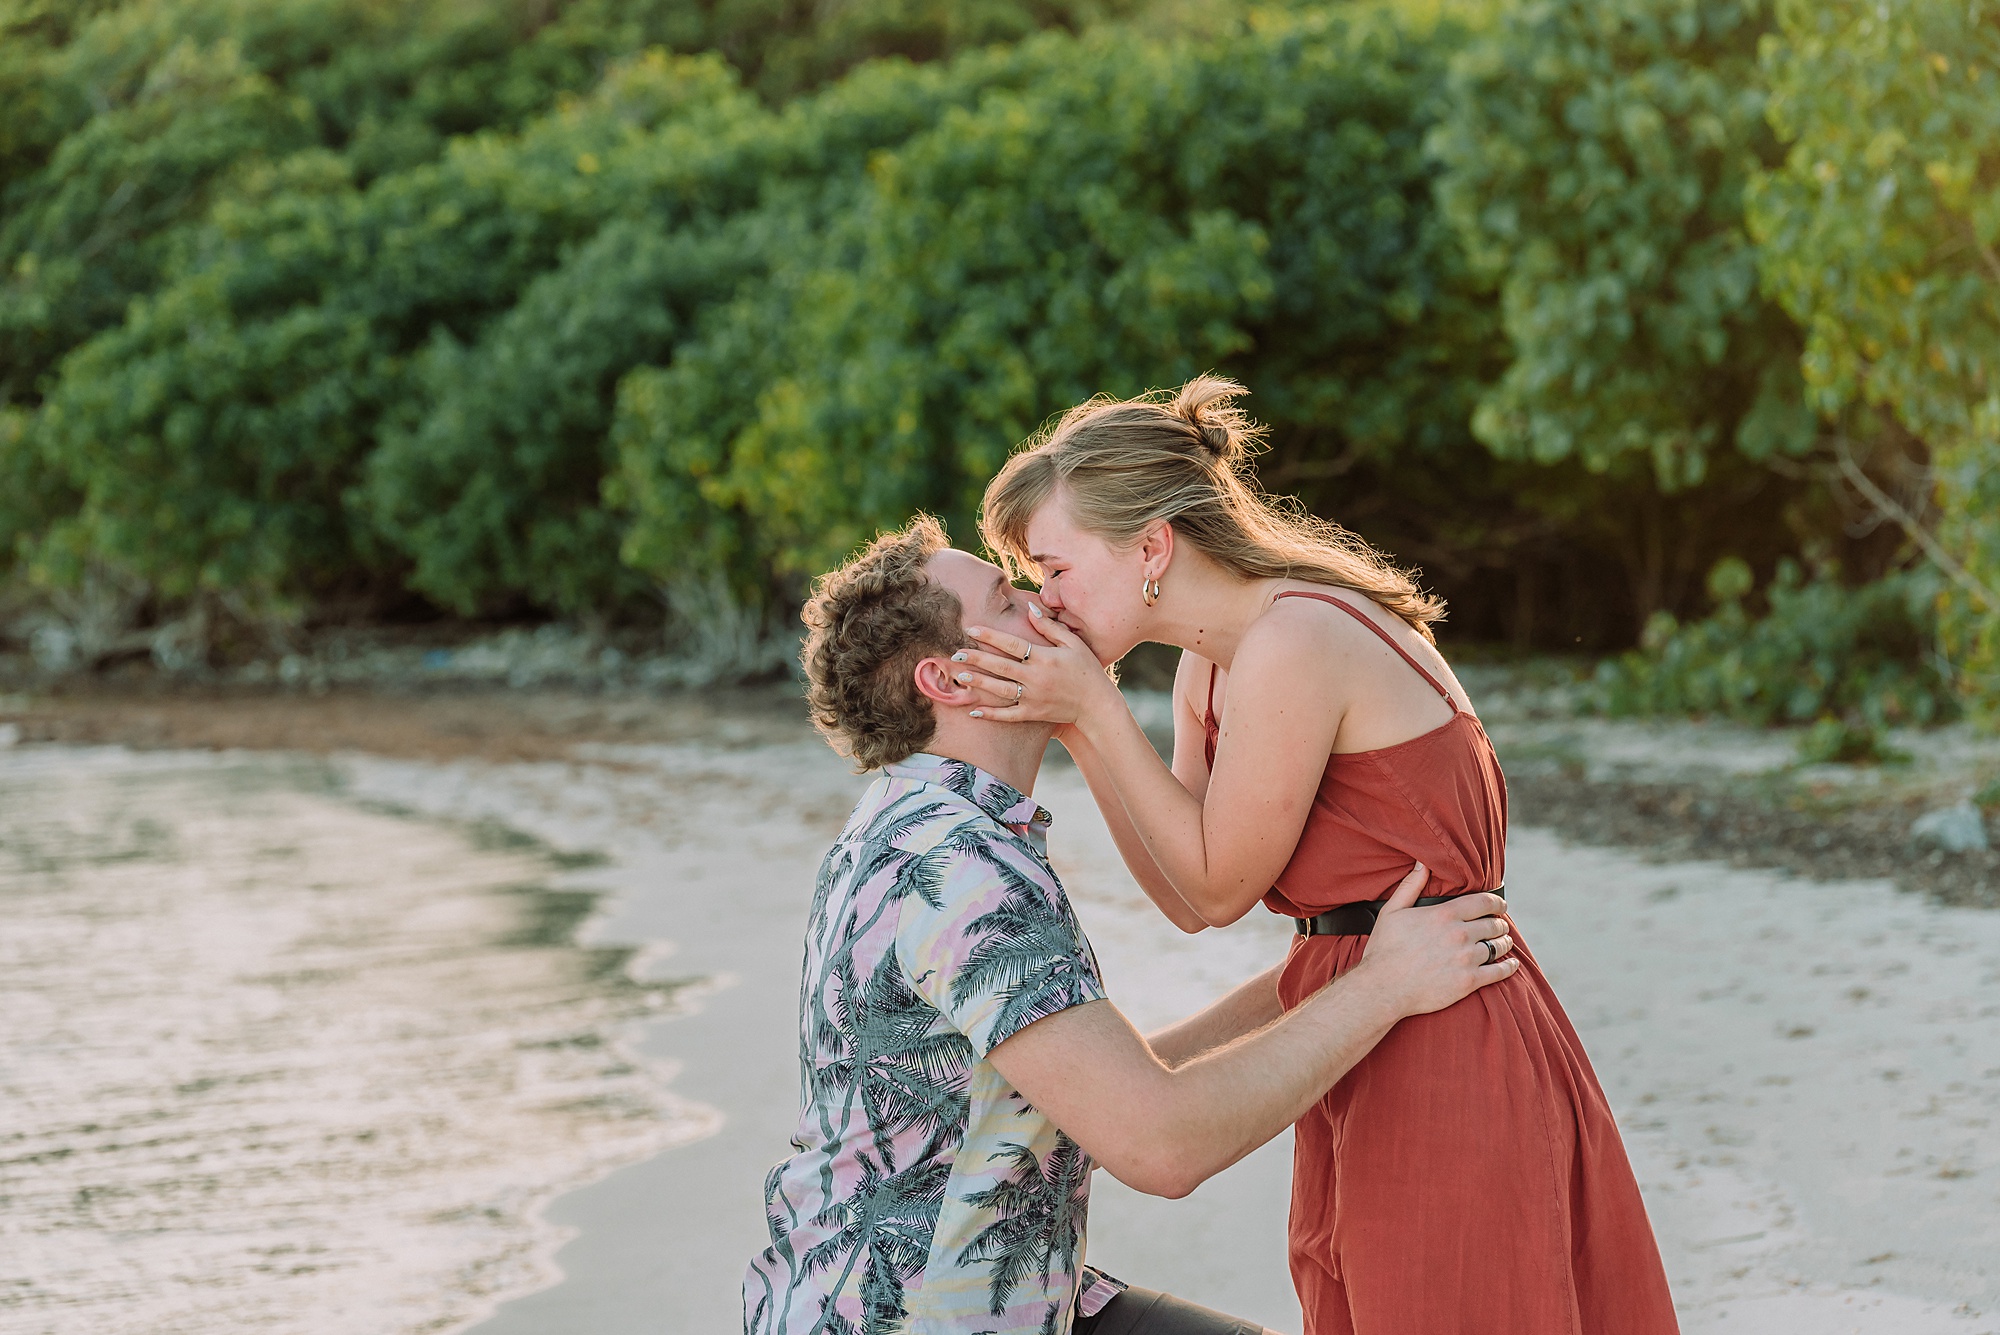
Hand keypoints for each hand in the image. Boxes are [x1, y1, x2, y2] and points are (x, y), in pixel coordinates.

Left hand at [955, 606, 1122, 730]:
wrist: (1097, 705)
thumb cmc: (1087, 669)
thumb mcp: (1073, 643)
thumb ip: (1051, 627)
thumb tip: (1030, 610)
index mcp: (1045, 658)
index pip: (1012, 644)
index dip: (991, 636)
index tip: (971, 629)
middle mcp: (1036, 678)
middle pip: (1001, 667)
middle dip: (977, 659)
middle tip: (956, 653)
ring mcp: (1034, 698)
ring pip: (1000, 690)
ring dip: (979, 683)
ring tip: (960, 676)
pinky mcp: (1033, 714)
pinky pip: (1008, 715)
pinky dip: (990, 714)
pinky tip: (974, 710)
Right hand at [1347, 864, 1515, 1016]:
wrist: (1383, 988)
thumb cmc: (1384, 950)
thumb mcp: (1392, 912)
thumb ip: (1410, 886)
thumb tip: (1422, 864)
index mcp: (1444, 915)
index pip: (1483, 902)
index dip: (1496, 902)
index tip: (1500, 904)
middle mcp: (1459, 934)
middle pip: (1493, 924)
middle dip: (1500, 923)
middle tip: (1500, 925)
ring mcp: (1466, 959)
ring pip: (1498, 946)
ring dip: (1504, 943)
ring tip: (1504, 942)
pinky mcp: (1469, 982)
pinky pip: (1498, 972)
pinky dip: (1509, 967)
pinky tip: (1512, 964)